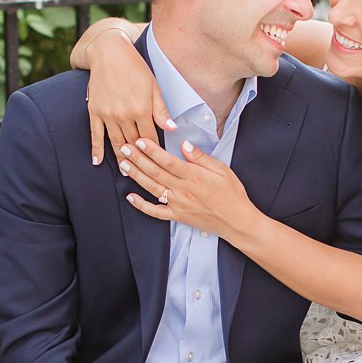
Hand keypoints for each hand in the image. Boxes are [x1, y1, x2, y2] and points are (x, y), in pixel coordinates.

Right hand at [86, 32, 174, 165]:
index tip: (160, 162)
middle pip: (133, 143)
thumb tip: (172, 129)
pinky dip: (96, 149)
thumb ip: (161, 110)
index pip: (150, 138)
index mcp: (141, 109)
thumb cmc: (135, 67)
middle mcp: (123, 115)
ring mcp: (107, 114)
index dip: (155, 151)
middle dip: (140, 159)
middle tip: (145, 174)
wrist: (108, 53)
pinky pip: (95, 134)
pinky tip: (97, 162)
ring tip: (127, 172)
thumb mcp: (153, 86)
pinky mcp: (95, 111)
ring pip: (116, 142)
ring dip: (121, 159)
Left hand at [120, 138, 255, 239]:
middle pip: (156, 173)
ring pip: (152, 189)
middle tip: (124, 147)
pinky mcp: (177, 216)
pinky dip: (142, 205)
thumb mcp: (222, 170)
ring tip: (123, 164)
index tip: (140, 140)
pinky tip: (130, 197)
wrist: (237, 222)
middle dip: (138, 159)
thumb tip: (185, 144)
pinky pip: (156, 212)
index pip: (168, 161)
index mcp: (194, 176)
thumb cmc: (232, 194)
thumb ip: (201, 158)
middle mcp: (183, 190)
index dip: (152, 150)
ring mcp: (178, 205)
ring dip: (136, 176)